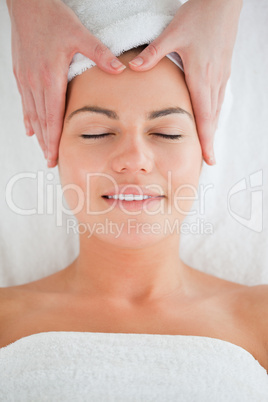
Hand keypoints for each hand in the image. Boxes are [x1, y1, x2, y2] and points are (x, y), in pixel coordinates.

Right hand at [6, 0, 125, 167]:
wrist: (27, 4)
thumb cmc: (53, 18)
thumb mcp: (80, 35)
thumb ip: (100, 54)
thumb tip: (121, 69)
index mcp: (51, 78)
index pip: (52, 117)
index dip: (53, 140)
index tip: (54, 157)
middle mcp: (35, 83)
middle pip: (41, 121)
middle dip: (46, 144)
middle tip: (51, 162)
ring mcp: (26, 79)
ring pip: (32, 114)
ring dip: (38, 135)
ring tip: (44, 151)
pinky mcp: (21, 74)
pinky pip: (25, 102)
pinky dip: (28, 118)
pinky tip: (30, 129)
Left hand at [128, 0, 242, 164]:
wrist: (224, 2)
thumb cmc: (199, 16)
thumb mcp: (173, 33)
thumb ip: (152, 53)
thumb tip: (132, 68)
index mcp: (201, 76)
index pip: (204, 117)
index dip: (206, 140)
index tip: (208, 159)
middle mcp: (213, 81)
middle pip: (212, 119)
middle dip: (210, 141)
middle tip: (208, 160)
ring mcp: (220, 76)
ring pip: (216, 110)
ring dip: (212, 129)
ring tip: (207, 145)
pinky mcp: (222, 70)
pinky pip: (218, 99)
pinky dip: (214, 114)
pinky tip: (209, 119)